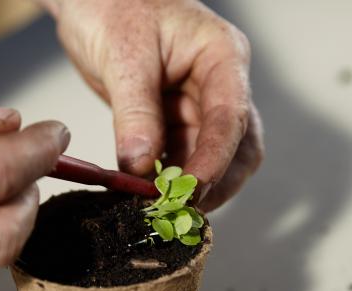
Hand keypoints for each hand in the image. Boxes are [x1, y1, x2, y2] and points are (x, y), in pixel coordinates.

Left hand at [39, 0, 263, 210]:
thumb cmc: (113, 5)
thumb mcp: (123, 55)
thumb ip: (135, 111)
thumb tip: (140, 166)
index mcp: (221, 57)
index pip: (232, 117)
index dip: (216, 159)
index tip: (191, 190)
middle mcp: (219, 84)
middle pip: (237, 147)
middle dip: (212, 182)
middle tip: (177, 209)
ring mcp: (199, 105)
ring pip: (210, 158)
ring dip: (188, 186)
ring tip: (158, 207)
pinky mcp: (174, 121)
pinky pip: (180, 158)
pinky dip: (166, 179)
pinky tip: (146, 192)